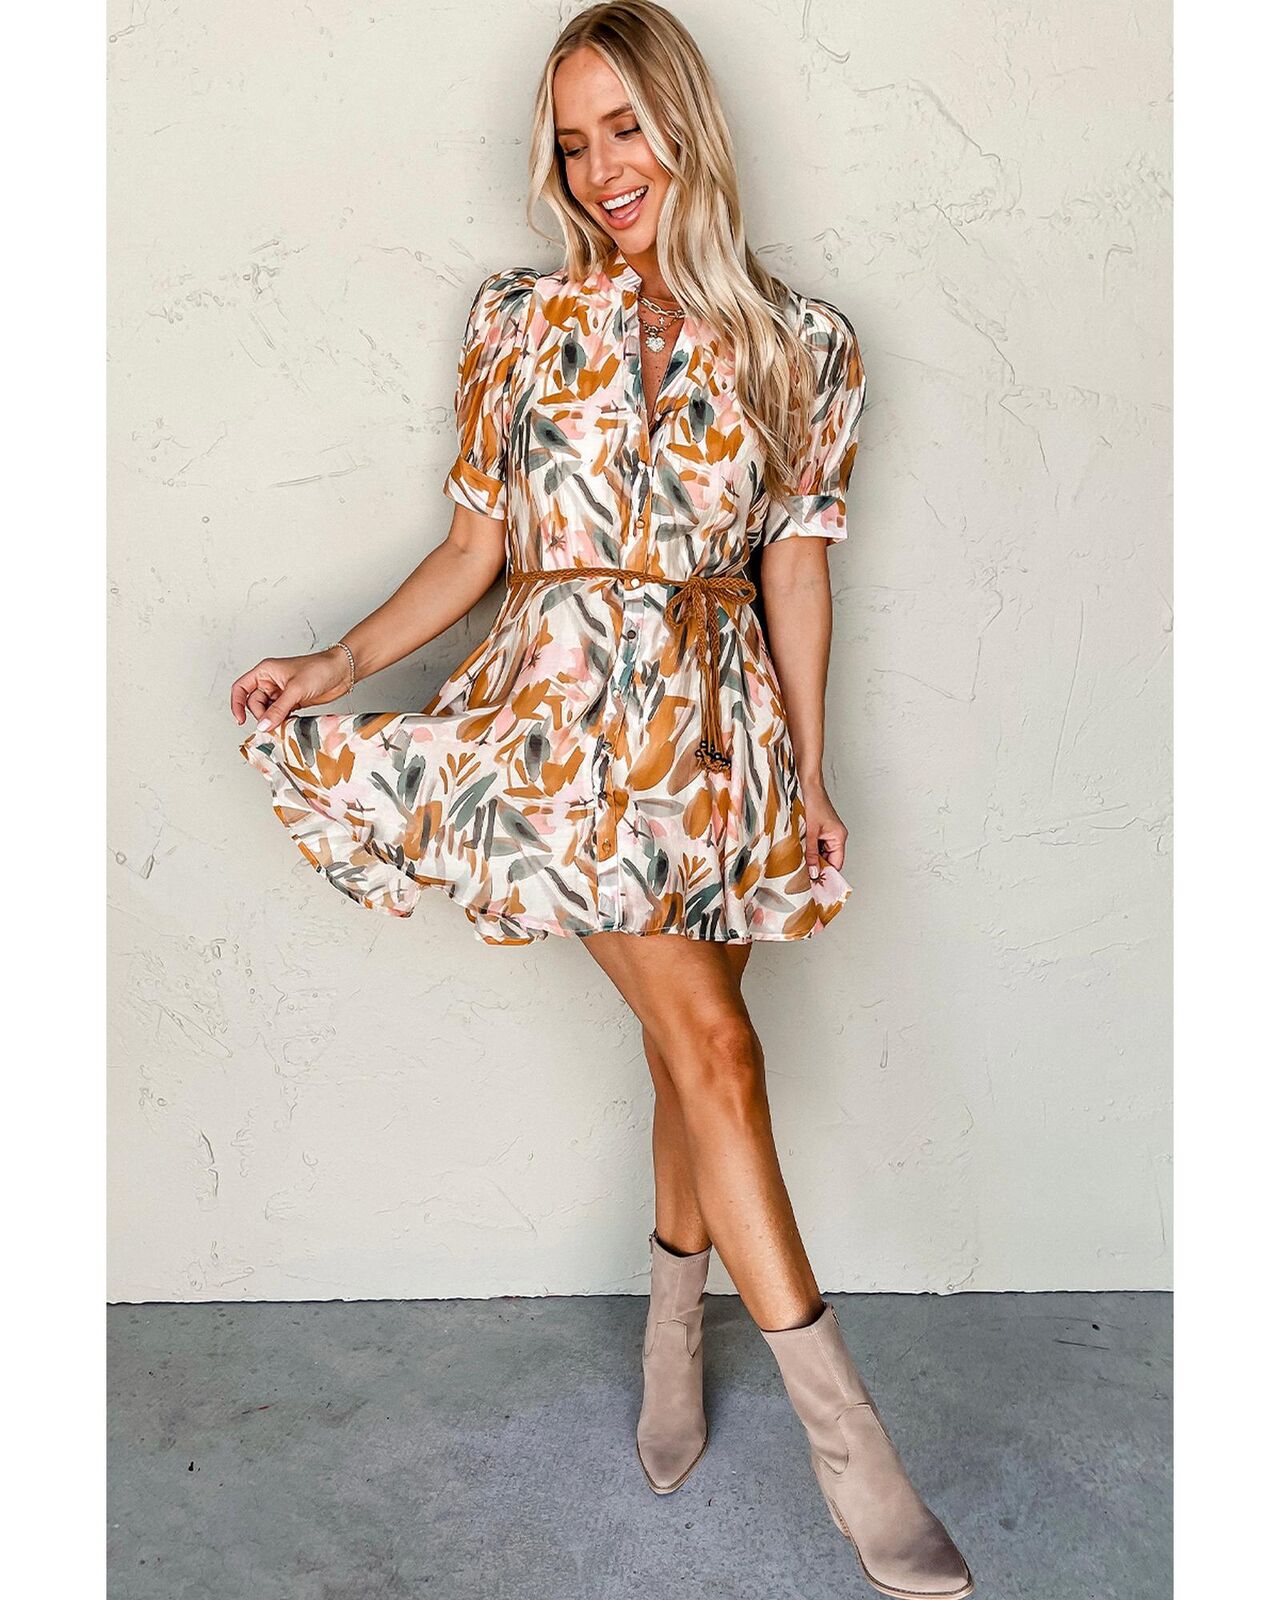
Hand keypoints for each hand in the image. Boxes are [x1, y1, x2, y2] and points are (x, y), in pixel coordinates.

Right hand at [230, 646, 351, 732]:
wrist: (342, 672)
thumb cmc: (319, 669)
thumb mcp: (295, 689)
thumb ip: (278, 709)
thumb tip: (263, 725)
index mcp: (265, 672)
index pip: (241, 688)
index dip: (236, 704)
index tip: (241, 720)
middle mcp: (270, 682)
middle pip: (254, 704)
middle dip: (261, 716)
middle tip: (272, 724)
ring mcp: (281, 693)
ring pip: (267, 711)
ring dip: (272, 720)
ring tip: (283, 724)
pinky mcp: (292, 702)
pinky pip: (280, 715)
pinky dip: (282, 721)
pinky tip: (288, 724)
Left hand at [800, 775, 847, 880]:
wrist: (806, 783)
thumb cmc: (812, 802)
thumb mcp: (810, 832)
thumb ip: (811, 853)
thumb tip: (813, 872)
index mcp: (839, 837)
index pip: (836, 864)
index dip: (827, 875)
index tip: (815, 884)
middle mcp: (836, 836)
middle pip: (829, 860)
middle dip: (817, 867)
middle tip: (803, 877)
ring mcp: (828, 832)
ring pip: (821, 852)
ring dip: (811, 858)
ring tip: (799, 864)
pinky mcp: (820, 828)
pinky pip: (816, 844)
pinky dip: (809, 849)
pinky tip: (799, 852)